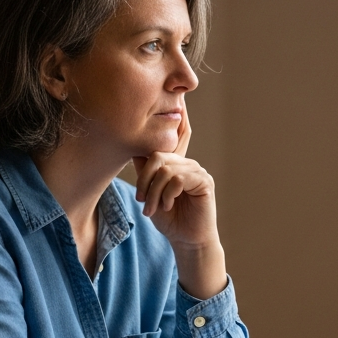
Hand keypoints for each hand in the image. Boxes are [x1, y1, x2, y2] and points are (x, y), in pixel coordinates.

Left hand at [133, 110, 227, 298]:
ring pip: (165, 168)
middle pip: (158, 154)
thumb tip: (134, 148)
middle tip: (142, 200)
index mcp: (174, 161)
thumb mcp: (149, 191)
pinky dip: (167, 194)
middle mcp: (187, 161)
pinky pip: (178, 178)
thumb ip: (145, 170)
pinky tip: (168, 206)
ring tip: (153, 209)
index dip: (177, 116)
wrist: (185, 240)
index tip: (178, 98)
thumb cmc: (168, 218)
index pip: (174, 135)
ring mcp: (196, 170)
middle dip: (145, 179)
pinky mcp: (204, 181)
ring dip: (154, 192)